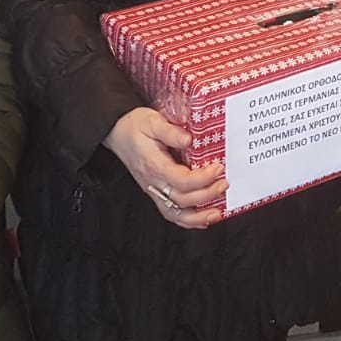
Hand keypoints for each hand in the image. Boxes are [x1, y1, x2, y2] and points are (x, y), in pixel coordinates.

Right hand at [105, 108, 225, 228]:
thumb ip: (170, 131)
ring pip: (175, 213)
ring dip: (198, 217)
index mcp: (154, 165)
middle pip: (181, 199)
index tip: (218, 168)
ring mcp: (154, 189)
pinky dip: (187, 220)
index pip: (180, 180)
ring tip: (217, 213)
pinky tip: (202, 219)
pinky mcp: (156, 192)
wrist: (116, 132)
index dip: (202, 178)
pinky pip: (170, 212)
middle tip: (224, 183)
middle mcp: (153, 182)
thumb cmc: (134, 126)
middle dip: (206, 195)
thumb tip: (188, 139)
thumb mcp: (152, 121)